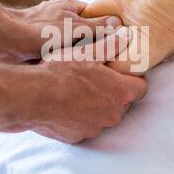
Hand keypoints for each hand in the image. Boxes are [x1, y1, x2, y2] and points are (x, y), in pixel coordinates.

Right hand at [0, 27, 147, 143]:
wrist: (32, 97)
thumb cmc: (60, 71)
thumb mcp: (86, 52)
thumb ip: (110, 45)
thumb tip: (125, 36)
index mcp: (120, 92)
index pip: (141, 87)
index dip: (132, 78)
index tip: (120, 72)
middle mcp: (112, 115)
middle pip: (122, 103)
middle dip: (113, 92)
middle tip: (95, 78)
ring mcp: (95, 128)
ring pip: (103, 115)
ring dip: (96, 105)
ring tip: (77, 90)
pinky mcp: (77, 137)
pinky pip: (85, 126)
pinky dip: (80, 117)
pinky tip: (65, 104)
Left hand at [1, 0, 122, 61]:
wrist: (5, 42)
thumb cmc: (41, 30)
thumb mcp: (76, 27)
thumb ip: (97, 26)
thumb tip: (118, 25)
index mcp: (68, 5)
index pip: (94, 15)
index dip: (104, 28)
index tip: (114, 42)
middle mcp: (57, 15)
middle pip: (82, 29)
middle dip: (90, 42)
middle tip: (103, 58)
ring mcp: (46, 29)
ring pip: (69, 42)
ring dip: (76, 53)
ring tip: (88, 66)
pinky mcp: (36, 43)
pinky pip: (56, 51)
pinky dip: (62, 59)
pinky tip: (68, 69)